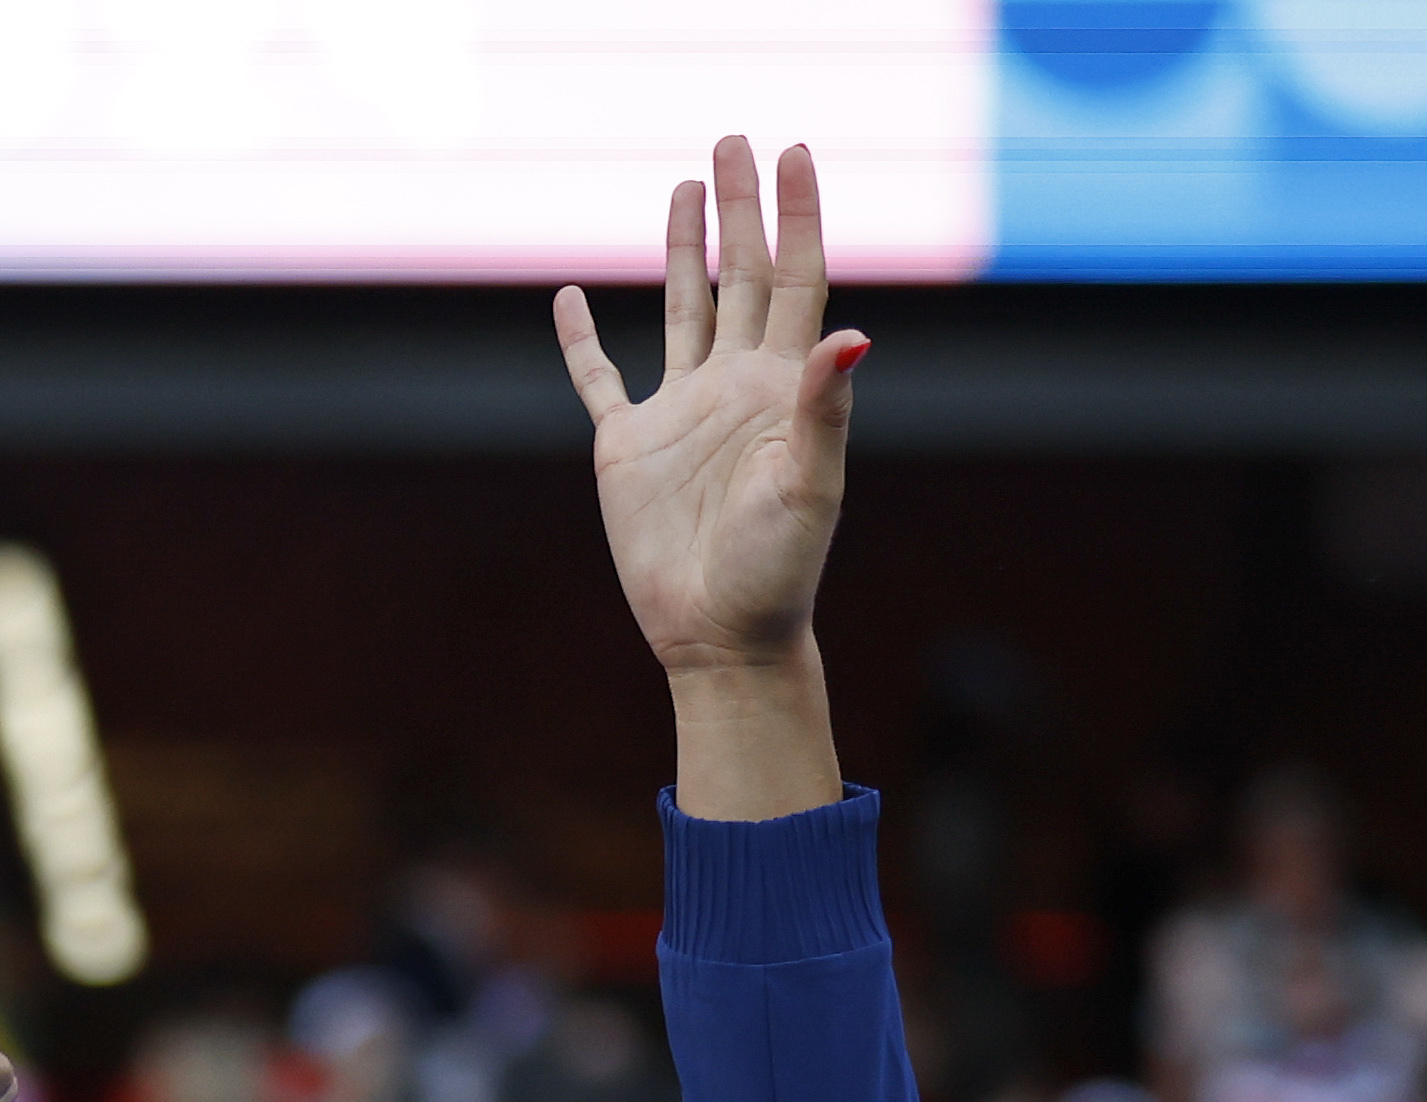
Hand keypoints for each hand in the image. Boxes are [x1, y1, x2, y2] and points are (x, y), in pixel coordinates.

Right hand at [553, 139, 856, 824]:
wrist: (720, 635)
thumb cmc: (777, 570)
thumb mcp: (809, 487)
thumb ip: (824, 409)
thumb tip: (852, 335)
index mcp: (785, 388)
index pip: (794, 280)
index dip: (797, 216)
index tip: (794, 154)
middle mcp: (736, 387)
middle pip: (740, 276)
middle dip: (739, 209)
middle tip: (733, 142)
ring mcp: (682, 413)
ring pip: (685, 309)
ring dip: (686, 249)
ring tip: (685, 188)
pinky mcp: (629, 448)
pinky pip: (601, 380)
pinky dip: (582, 341)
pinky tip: (574, 299)